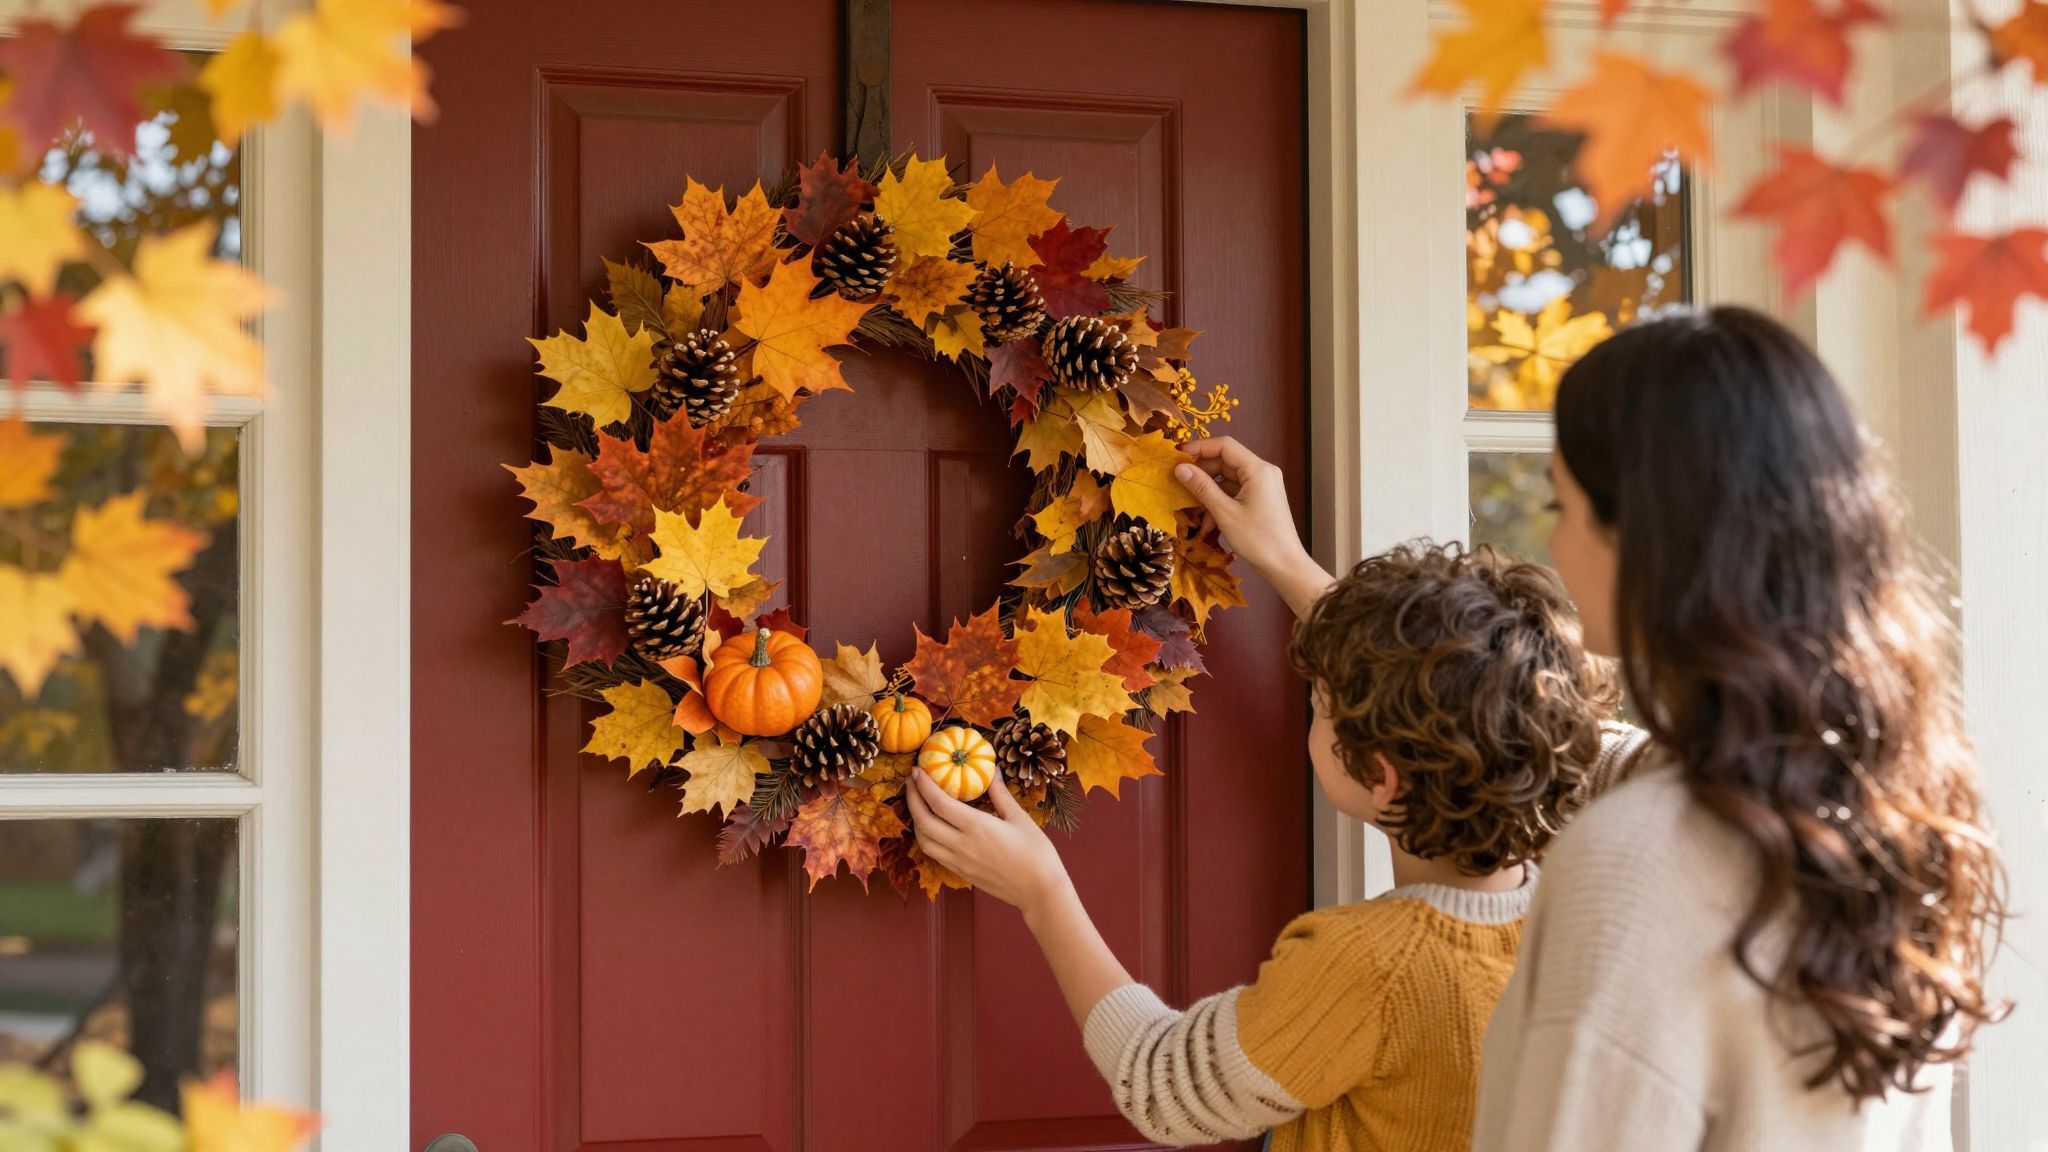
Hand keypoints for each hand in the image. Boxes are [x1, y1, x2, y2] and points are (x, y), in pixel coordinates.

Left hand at [906, 768, 1069, 915]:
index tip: (917, 770)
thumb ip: (1000, 794)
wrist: (1039, 891)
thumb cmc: (1036, 853)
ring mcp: (959, 862)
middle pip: (924, 821)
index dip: (924, 785)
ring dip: (916, 820)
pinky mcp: (961, 873)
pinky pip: (935, 853)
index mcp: (977, 827)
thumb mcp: (1020, 818)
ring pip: (924, 841)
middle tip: (912, 782)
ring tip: (918, 803)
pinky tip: (932, 827)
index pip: (939, 803)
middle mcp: (962, 845)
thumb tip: (992, 771)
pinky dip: (926, 837)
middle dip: (912, 799)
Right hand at [1175, 436, 1308, 577]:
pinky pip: (1235, 492)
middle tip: (1180, 484)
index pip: (1225, 446)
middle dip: (1202, 474)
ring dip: (1209, 493)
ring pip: (1227, 479)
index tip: (1177, 455)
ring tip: (1195, 512)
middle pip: (1225, 462)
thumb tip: (1180, 468)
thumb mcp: (1225, 513)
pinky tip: (1209, 523)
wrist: (1284, 565)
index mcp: (1258, 469)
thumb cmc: (1258, 539)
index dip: (1199, 447)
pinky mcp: (1260, 498)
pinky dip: (1220, 502)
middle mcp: (1262, 472)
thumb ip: (1202, 487)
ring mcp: (1262, 485)